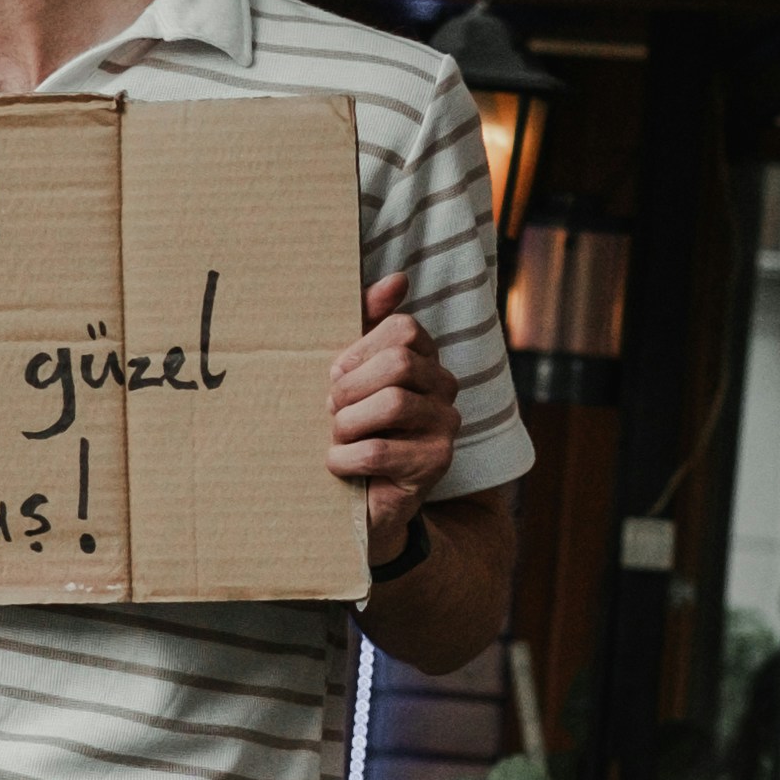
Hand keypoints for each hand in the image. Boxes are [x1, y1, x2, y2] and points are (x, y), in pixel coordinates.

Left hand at [328, 270, 458, 568]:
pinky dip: (345, 459)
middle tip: (332, 410)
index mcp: (426, 358)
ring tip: (338, 437)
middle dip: (350, 387)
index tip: (336, 375)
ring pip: (391, 405)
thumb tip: (396, 279)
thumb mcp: (352, 370)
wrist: (361, 500)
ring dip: (346, 425)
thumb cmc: (352, 426)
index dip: (358, 351)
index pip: (401, 329)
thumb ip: (368, 320)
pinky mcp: (436, 464)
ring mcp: (447, 426)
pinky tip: (339, 464)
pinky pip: (379, 452)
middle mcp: (445, 388)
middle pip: (398, 364)